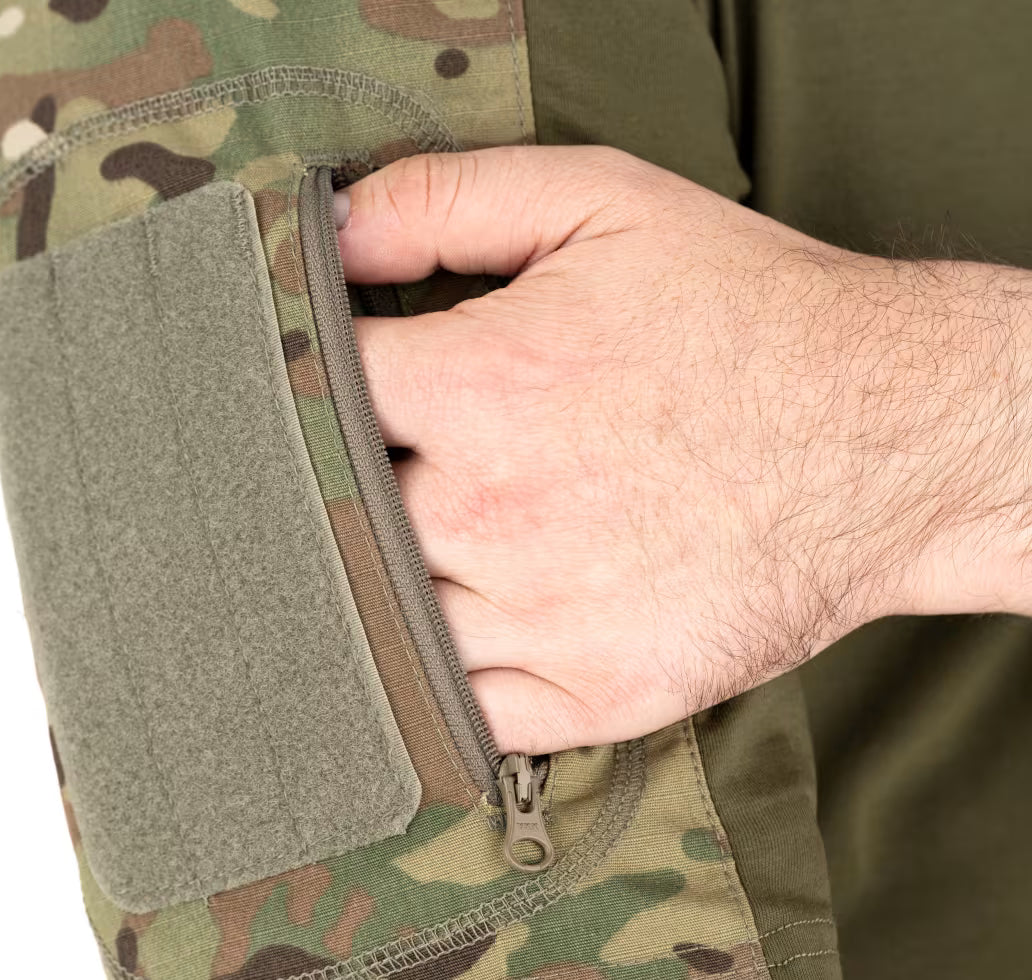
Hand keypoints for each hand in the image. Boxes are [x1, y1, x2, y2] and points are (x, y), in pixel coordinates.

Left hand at [335, 147, 1031, 751]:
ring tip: (409, 549)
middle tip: (363, 468)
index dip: (306, 382)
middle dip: (340, 486)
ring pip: (387, 617)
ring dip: (379, 585)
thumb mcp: (601, 201)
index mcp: (478, 387)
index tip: (326, 385)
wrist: (891, 438)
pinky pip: (462, 710)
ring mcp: (540, 618)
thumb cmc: (748, 313)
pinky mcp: (593, 693)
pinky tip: (447, 639)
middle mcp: (490, 512)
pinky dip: (437, 682)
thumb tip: (330, 232)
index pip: (317, 392)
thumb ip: (448, 199)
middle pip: (340, 513)